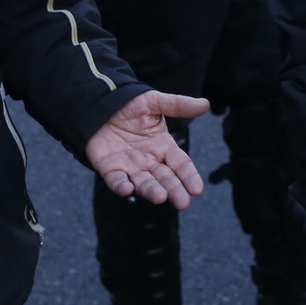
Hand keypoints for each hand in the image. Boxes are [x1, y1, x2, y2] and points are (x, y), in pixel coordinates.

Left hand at [86, 90, 209, 207]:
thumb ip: (178, 105)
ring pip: (144, 183)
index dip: (189, 176)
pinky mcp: (110, 168)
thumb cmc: (130, 105)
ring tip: (160, 197)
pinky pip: (116, 180)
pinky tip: (127, 189)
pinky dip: (121, 186)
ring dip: (151, 191)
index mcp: (163, 146)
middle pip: (165, 178)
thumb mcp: (154, 101)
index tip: (197, 189)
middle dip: (174, 190)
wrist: (100, 104)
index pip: (180, 164)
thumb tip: (205, 103)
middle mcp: (149, 160)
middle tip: (183, 203)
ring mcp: (130, 166)